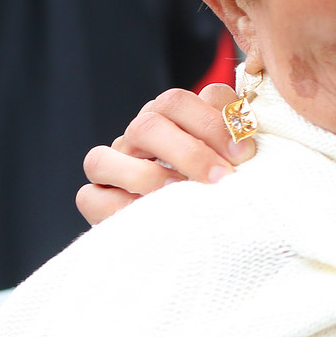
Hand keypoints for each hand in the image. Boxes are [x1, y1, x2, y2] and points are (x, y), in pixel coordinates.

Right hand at [75, 83, 243, 225]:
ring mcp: (112, 166)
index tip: (245, 153)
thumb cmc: (223, 184)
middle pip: (146, 124)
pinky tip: (153, 217)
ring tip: (183, 195)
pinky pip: (90, 197)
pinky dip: (119, 206)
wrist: (200, 234)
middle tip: (222, 179)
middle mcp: (137, 136)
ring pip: (103, 157)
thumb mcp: (234, 158)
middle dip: (189, 152)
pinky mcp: (96, 199)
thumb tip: (244, 137)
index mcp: (170, 116)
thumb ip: (235, 137)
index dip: (212, 123)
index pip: (179, 102)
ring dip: (148, 177)